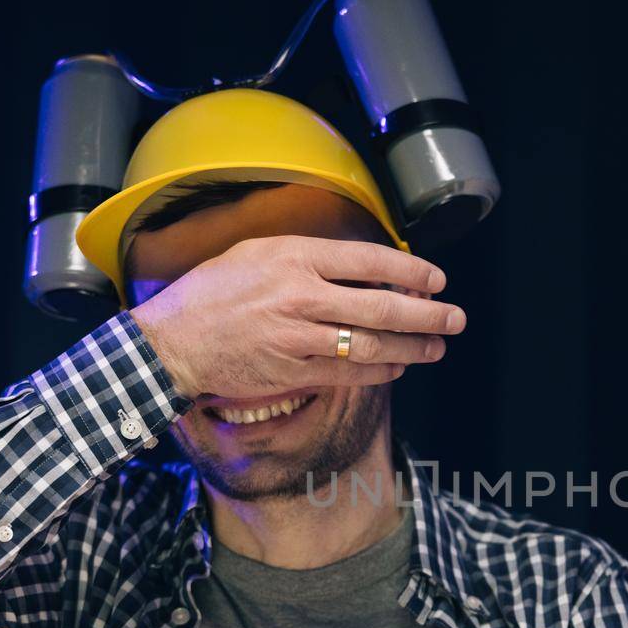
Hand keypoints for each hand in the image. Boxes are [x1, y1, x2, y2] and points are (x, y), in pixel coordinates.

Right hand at [128, 234, 465, 400]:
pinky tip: (398, 367)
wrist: (173, 341)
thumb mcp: (256, 252)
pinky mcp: (294, 373)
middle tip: (454, 318)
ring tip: (436, 346)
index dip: (411, 272)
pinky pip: (351, 375)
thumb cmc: (213, 292)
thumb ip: (308, 255)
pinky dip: (381, 372)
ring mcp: (299, 339)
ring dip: (413, 348)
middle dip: (427, 314)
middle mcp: (301, 297)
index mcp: (294, 258)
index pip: (369, 261)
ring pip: (373, 345)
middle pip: (381, 306)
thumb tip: (361, 263)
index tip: (436, 280)